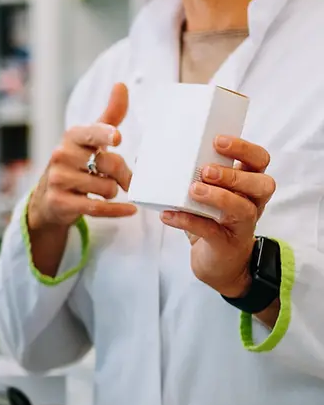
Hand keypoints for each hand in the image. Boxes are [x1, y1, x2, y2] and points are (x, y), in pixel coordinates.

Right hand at [26, 83, 135, 275]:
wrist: (48, 198)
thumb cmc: (76, 163)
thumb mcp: (90, 139)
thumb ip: (110, 115)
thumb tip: (121, 84)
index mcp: (71, 137)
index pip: (90, 133)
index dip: (104, 135)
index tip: (117, 138)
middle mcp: (61, 156)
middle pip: (109, 164)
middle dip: (123, 174)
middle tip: (122, 179)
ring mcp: (58, 180)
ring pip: (106, 188)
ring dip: (113, 192)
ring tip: (104, 190)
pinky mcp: (59, 202)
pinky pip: (97, 208)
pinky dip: (117, 211)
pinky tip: (128, 210)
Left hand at [161, 135, 276, 303]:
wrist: (217, 263)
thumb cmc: (209, 219)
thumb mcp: (202, 194)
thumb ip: (184, 175)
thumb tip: (143, 157)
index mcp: (248, 183)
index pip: (259, 160)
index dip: (244, 148)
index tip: (218, 141)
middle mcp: (253, 202)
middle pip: (262, 183)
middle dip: (233, 175)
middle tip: (205, 171)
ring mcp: (243, 225)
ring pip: (243, 208)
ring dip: (218, 197)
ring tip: (193, 190)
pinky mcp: (227, 243)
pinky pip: (212, 231)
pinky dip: (189, 221)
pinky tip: (168, 215)